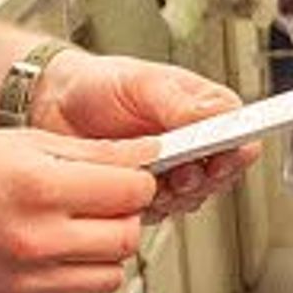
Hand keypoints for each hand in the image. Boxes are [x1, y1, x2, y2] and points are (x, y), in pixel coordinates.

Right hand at [0, 129, 168, 292]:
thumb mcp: (23, 141)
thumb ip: (95, 153)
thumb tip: (150, 153)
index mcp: (39, 189)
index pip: (134, 193)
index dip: (137, 181)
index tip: (127, 177)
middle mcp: (34, 240)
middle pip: (128, 238)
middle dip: (124, 217)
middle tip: (98, 201)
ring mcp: (24, 281)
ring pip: (111, 276)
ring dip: (103, 252)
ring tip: (70, 227)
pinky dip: (72, 277)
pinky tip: (44, 252)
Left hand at [38, 49, 256, 216]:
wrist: (53, 107)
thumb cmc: (97, 85)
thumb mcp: (140, 81)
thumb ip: (179, 101)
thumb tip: (217, 114)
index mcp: (202, 110)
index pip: (240, 133)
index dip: (237, 149)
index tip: (223, 155)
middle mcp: (192, 143)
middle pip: (222, 173)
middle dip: (203, 178)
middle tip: (181, 171)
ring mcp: (171, 171)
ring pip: (194, 197)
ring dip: (175, 194)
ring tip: (151, 177)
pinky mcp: (146, 193)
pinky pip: (161, 211)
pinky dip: (149, 206)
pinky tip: (131, 189)